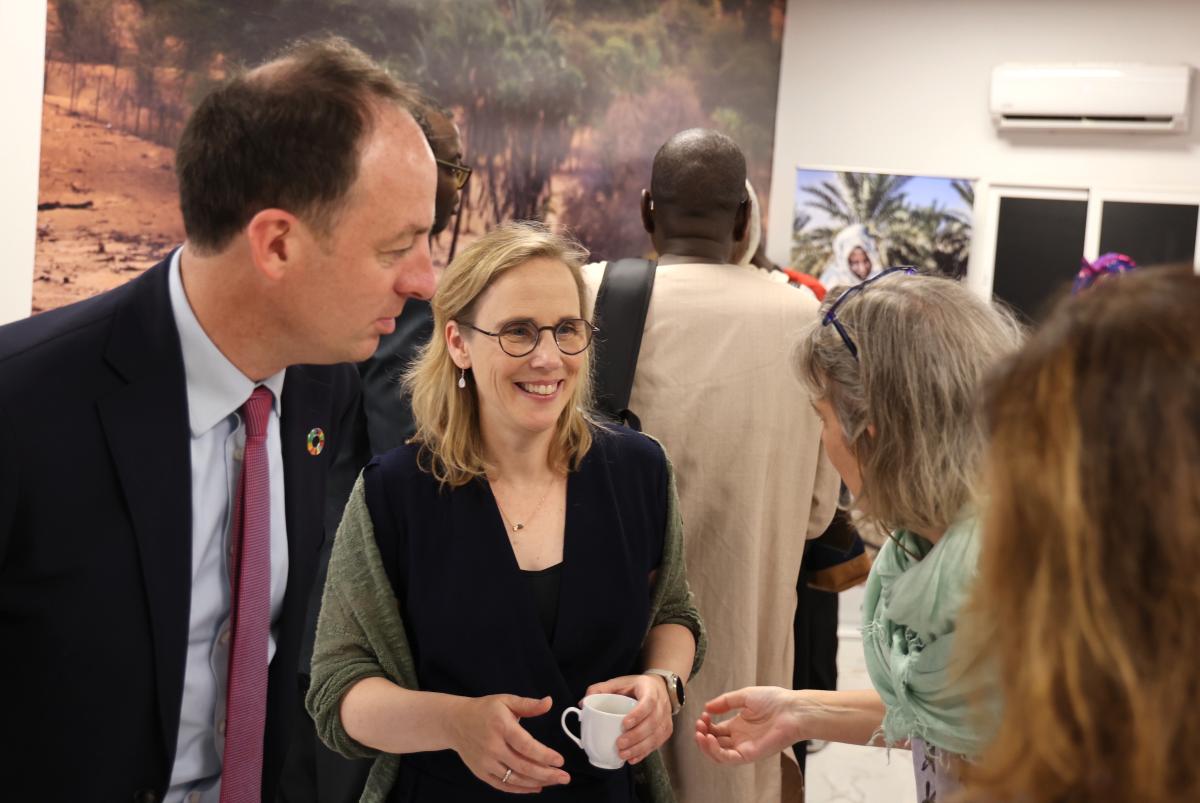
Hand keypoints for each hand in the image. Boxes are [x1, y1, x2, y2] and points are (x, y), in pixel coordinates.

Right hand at [448, 694, 570, 793]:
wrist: (455, 722)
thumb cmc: (484, 710)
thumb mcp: (506, 701)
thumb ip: (529, 705)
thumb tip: (549, 702)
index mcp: (501, 727)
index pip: (526, 746)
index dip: (544, 755)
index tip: (560, 761)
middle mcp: (493, 747)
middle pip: (523, 766)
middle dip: (547, 774)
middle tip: (564, 777)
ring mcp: (486, 762)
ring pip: (515, 778)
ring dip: (537, 782)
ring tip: (554, 781)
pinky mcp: (481, 772)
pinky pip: (503, 785)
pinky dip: (520, 789)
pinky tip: (535, 787)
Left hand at [585, 674, 672, 764]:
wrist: (658, 687)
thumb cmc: (635, 686)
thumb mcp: (619, 682)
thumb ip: (600, 689)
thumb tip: (583, 703)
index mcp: (650, 690)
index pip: (648, 703)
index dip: (638, 715)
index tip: (624, 724)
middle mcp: (661, 705)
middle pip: (652, 723)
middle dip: (636, 736)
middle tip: (619, 744)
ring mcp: (666, 719)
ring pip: (656, 736)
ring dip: (639, 748)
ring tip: (623, 754)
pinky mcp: (666, 730)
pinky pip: (657, 744)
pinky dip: (644, 753)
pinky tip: (632, 759)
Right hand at [694, 686, 803, 764]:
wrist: (793, 710)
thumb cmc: (774, 700)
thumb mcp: (744, 696)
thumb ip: (725, 702)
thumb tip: (706, 707)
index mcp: (738, 725)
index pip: (716, 730)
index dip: (706, 725)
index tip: (703, 715)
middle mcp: (739, 738)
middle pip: (714, 743)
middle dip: (702, 735)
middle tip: (698, 724)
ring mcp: (744, 747)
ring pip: (718, 754)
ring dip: (705, 746)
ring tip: (700, 734)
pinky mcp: (750, 754)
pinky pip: (729, 758)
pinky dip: (716, 752)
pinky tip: (710, 739)